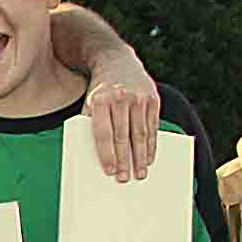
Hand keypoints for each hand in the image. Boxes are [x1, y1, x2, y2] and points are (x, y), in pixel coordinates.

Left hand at [84, 46, 161, 179]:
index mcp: (100, 100)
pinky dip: (151, 144)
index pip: (104, 133)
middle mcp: (121, 98)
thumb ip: (90, 125)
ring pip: (141, 134)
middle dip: (125, 160)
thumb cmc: (99, 91)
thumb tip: (93, 155)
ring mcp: (139, 97)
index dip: (108, 154)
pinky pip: (152, 126)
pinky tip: (148, 158)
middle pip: (124, 136)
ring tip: (139, 173)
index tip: (110, 171)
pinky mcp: (153, 99)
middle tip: (125, 178)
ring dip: (140, 157)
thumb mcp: (89, 104)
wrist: (117, 62)